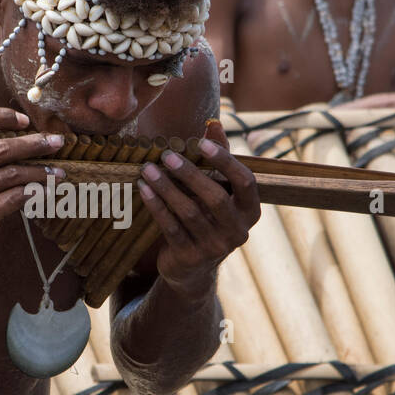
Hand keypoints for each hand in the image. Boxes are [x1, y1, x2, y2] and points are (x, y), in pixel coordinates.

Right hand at [0, 108, 65, 273]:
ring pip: (13, 174)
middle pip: (1, 147)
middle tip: (57, 142)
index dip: (1, 116)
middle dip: (35, 143)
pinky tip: (45, 191)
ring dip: (41, 172)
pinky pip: (15, 198)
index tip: (24, 121)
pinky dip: (34, 193)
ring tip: (58, 172)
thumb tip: (1, 131)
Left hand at [136, 120, 259, 296]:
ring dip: (166, 187)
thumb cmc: (208, 218)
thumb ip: (219, 160)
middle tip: (166, 155)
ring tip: (148, 169)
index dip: (225, 161)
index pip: (245, 182)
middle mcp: (238, 231)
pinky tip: (144, 189)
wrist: (193, 268)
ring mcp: (215, 247)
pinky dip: (156, 206)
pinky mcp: (190, 257)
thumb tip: (214, 125)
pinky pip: (171, 227)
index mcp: (250, 212)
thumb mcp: (218, 192)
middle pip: (215, 197)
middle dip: (189, 173)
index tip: (201, 143)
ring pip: (189, 212)